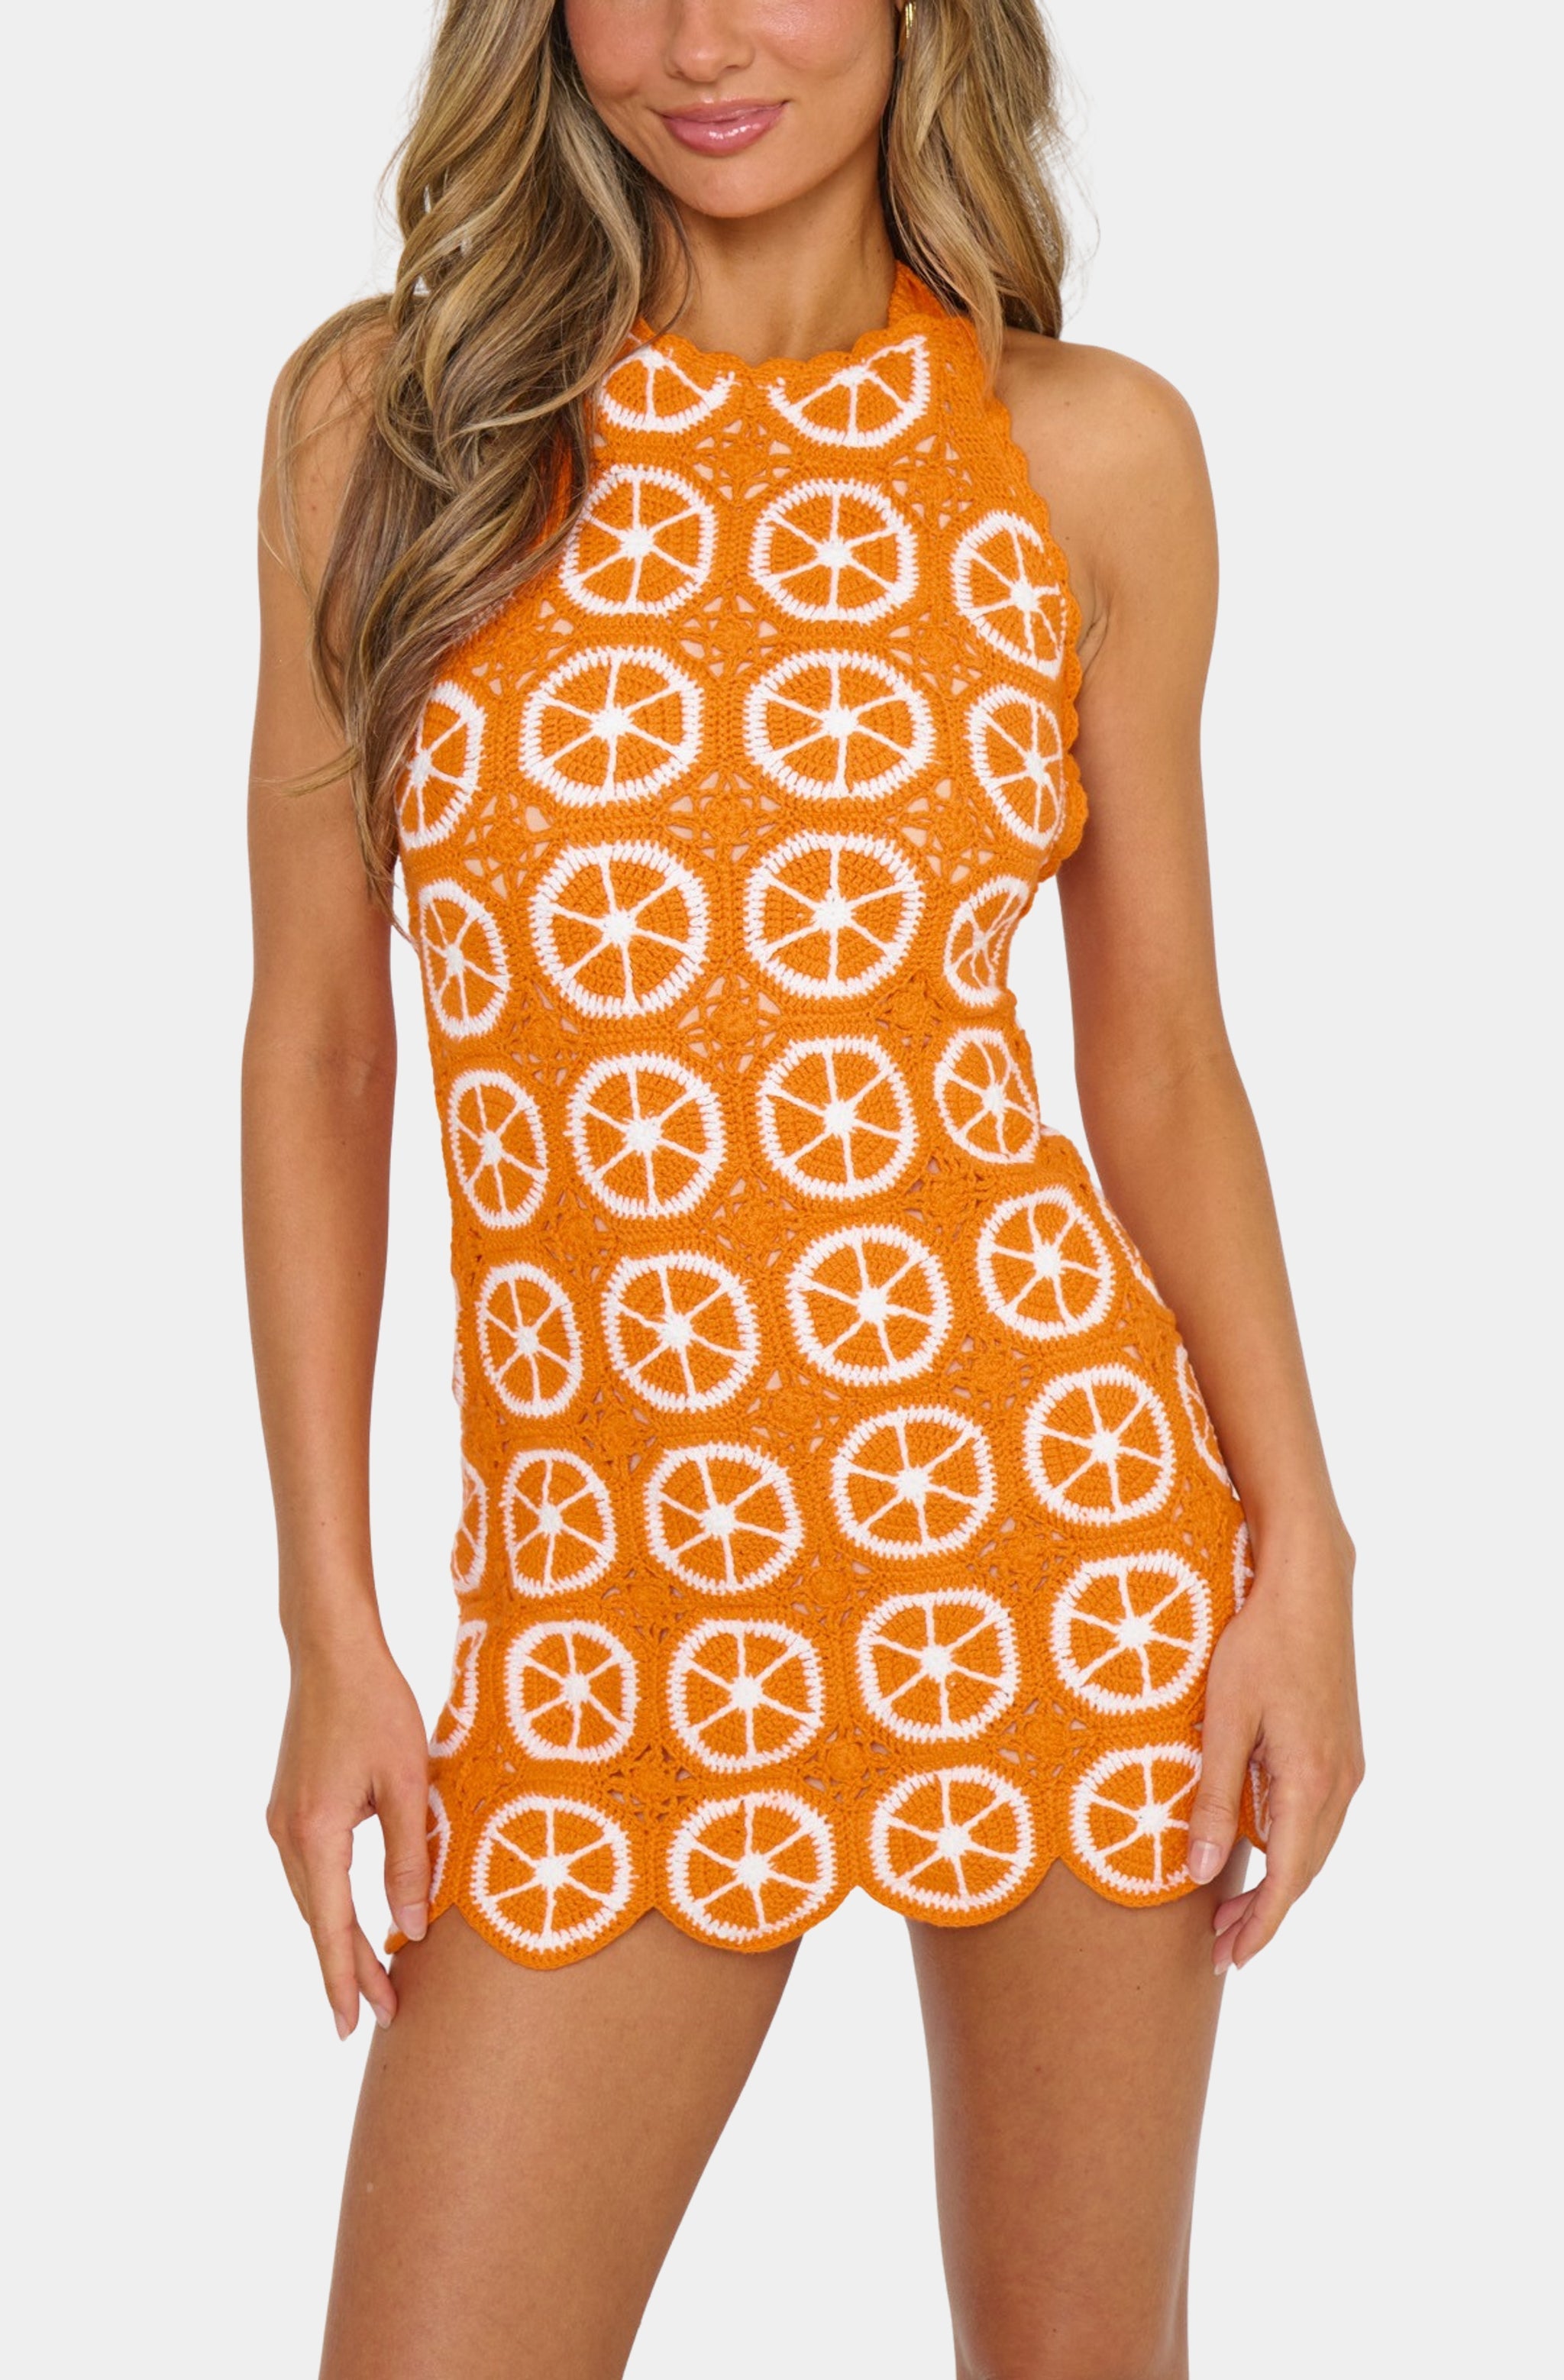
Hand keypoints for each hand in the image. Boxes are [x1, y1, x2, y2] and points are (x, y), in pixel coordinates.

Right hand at [266, 1622, 432, 2036]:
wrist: (332, 1651)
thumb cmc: (377, 1708)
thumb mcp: (408, 1784)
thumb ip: (408, 1860)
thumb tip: (409, 1930)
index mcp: (316, 1834)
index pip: (331, 1929)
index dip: (346, 1980)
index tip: (353, 2026)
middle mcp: (287, 1834)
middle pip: (319, 1922)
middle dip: (348, 1969)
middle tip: (382, 2014)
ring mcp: (282, 1820)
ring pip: (313, 1899)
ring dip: (339, 1937)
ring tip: (375, 1977)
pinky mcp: (289, 1806)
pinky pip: (311, 1872)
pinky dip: (331, 1903)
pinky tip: (354, 1916)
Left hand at [1185, 1522, 1363, 1972]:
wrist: (1308, 1587)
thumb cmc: (1259, 1644)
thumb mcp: (1224, 1720)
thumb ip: (1215, 1798)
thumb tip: (1202, 1871)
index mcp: (1310, 1783)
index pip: (1287, 1879)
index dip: (1260, 1926)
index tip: (1231, 1959)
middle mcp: (1340, 1784)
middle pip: (1305, 1872)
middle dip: (1265, 1914)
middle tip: (1220, 1947)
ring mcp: (1347, 1766)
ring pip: (1314, 1847)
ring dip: (1280, 1883)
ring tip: (1232, 1910)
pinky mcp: (1342, 1749)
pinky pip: (1318, 1817)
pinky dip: (1292, 1847)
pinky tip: (1261, 1849)